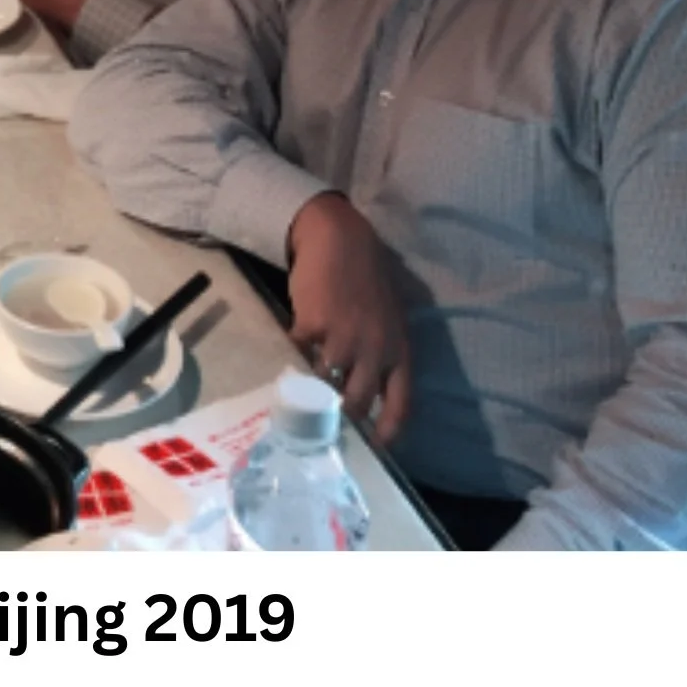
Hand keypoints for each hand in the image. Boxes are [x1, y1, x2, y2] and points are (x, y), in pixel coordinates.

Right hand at [284, 193, 412, 444]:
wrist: (339, 238)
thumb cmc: (366, 278)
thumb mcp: (389, 319)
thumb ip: (382, 354)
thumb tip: (367, 392)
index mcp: (400, 350)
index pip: (400, 405)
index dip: (387, 432)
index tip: (373, 448)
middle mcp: (375, 350)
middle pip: (356, 403)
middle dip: (339, 418)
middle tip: (324, 424)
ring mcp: (343, 339)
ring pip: (324, 384)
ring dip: (311, 390)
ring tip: (298, 397)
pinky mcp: (312, 326)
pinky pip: (297, 354)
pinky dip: (290, 355)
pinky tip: (286, 352)